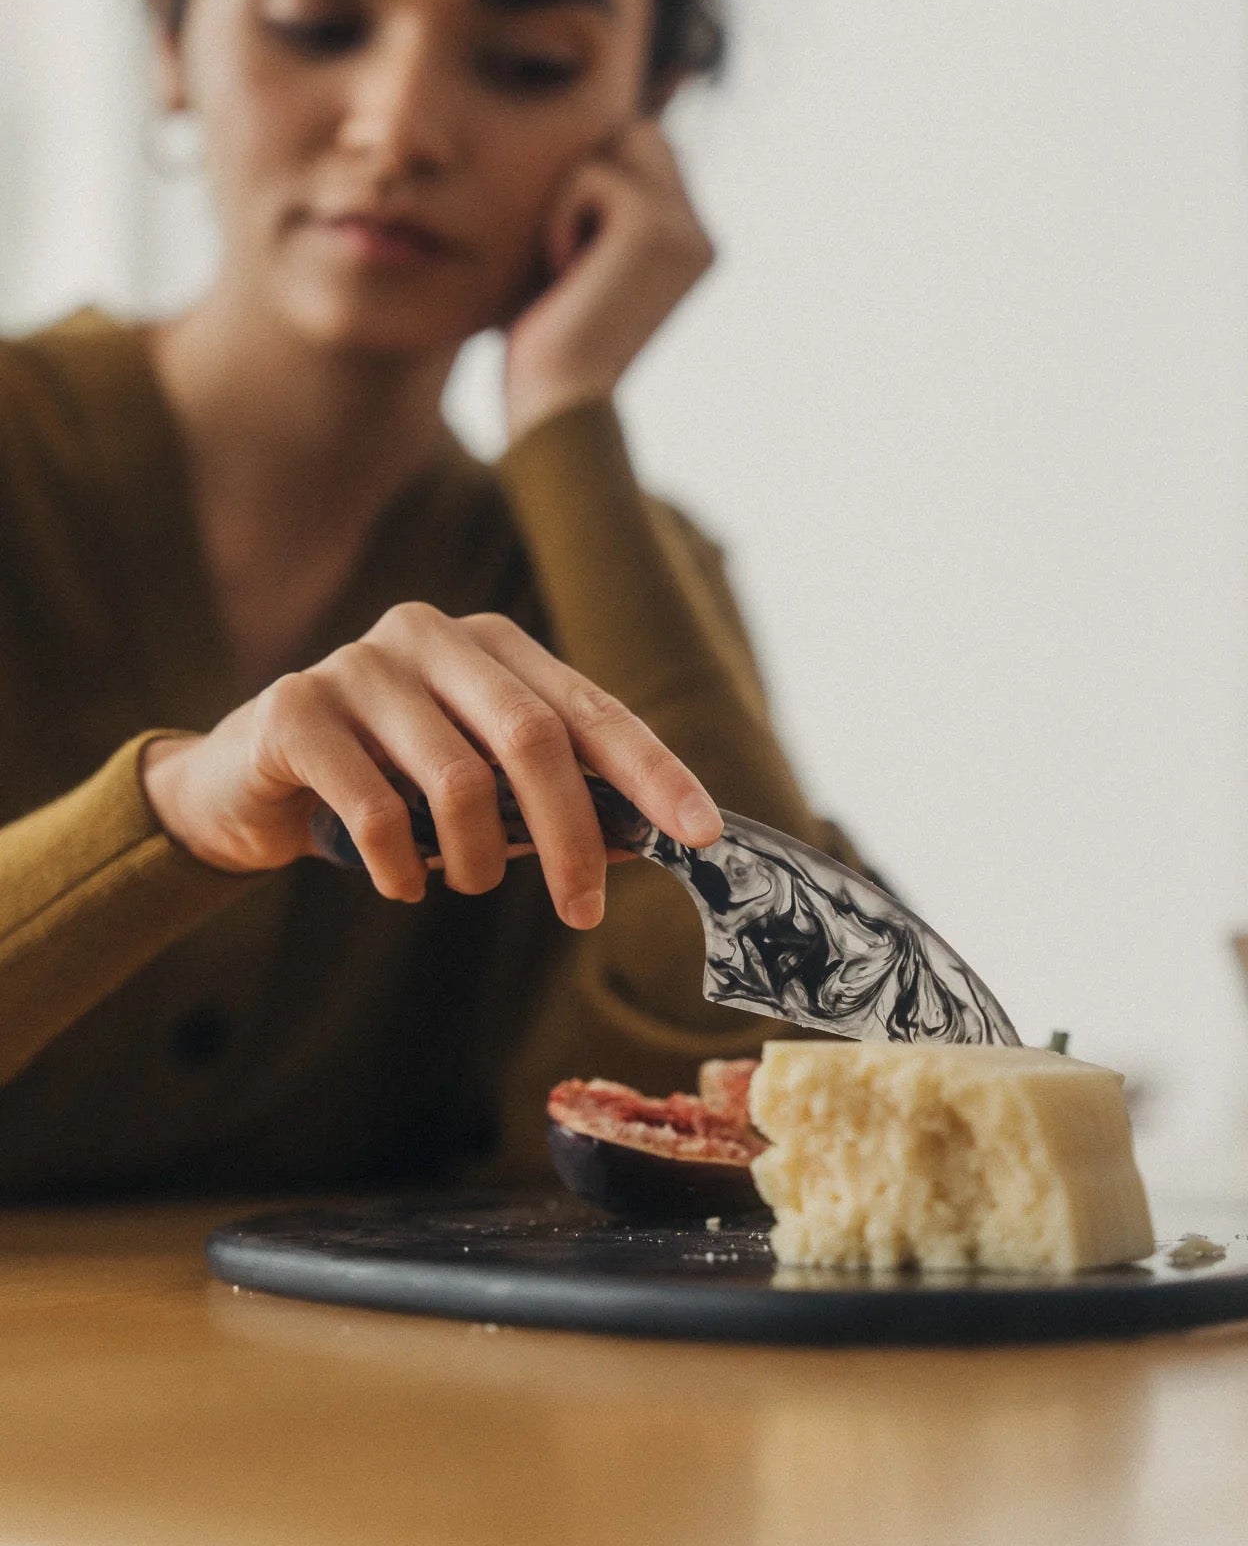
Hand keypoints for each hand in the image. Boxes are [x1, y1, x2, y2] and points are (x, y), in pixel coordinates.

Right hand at [139, 606, 722, 924]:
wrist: (247, 781)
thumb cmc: (385, 781)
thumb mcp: (476, 783)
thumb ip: (549, 795)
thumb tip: (648, 837)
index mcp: (490, 644)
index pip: (589, 708)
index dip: (651, 770)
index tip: (702, 833)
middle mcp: (431, 636)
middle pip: (533, 737)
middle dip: (572, 835)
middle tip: (581, 909)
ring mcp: (360, 664)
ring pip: (458, 780)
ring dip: (474, 858)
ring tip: (463, 884)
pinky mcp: (297, 708)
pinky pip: (376, 807)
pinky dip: (401, 866)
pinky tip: (401, 884)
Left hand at [502, 118, 713, 441]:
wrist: (560, 409)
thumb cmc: (549, 353)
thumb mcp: (573, 272)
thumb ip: (589, 215)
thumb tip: (574, 156)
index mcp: (690, 251)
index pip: (649, 159)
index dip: (597, 178)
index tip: (567, 250)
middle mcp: (699, 237)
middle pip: (643, 134)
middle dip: (592, 169)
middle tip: (563, 244)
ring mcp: (685, 229)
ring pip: (619, 144)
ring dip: (573, 195)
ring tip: (564, 263)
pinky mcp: (653, 226)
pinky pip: (592, 174)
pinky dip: (560, 219)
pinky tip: (563, 273)